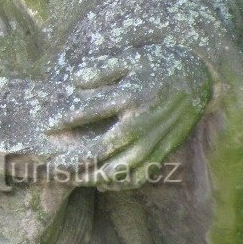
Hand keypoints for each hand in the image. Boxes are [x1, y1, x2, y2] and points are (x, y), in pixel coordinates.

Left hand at [48, 45, 210, 189]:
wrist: (196, 78)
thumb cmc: (155, 66)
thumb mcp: (128, 59)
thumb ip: (100, 70)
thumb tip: (74, 81)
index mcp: (130, 97)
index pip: (91, 111)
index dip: (66, 119)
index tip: (45, 127)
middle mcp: (141, 123)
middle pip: (103, 148)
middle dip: (76, 159)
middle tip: (52, 165)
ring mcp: (153, 140)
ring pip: (121, 168)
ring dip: (94, 176)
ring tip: (71, 179)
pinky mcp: (164, 150)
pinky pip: (142, 174)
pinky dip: (122, 183)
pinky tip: (104, 184)